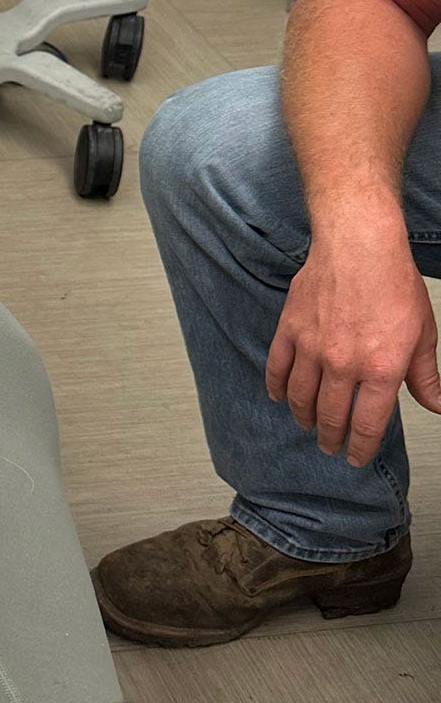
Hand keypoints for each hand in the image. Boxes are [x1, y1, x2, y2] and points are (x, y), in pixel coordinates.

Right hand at [266, 215, 440, 465]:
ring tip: (308, 425)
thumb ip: (426, 375)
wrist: (359, 245)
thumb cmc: (393, 283)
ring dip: (305, 418)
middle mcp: (344, 364)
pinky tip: (280, 397)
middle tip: (331, 446)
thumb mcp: (423, 333)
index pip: (367, 424)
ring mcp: (313, 348)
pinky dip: (277, 387)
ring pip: (302, 398)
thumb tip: (435, 404)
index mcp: (381, 369)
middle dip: (332, 438)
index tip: (356, 458)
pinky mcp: (291, 330)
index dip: (361, 448)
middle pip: (331, 416)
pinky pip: (278, 368)